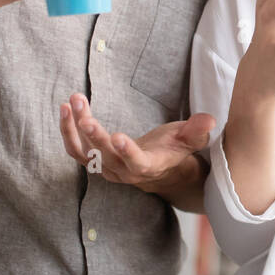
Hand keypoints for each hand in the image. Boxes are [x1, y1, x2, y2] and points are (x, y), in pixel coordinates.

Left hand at [59, 93, 214, 198]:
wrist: (156, 169)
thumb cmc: (173, 150)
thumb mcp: (189, 140)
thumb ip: (196, 131)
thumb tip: (208, 119)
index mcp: (148, 166)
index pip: (137, 163)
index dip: (127, 152)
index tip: (117, 137)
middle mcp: (124, 172)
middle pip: (104, 156)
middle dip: (93, 132)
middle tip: (83, 108)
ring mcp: (106, 168)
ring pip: (85, 152)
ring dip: (75, 128)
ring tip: (73, 102)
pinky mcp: (93, 161)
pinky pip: (75, 149)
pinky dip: (68, 131)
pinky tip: (66, 108)